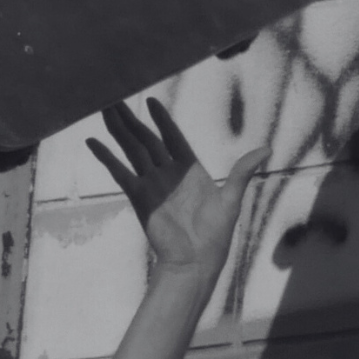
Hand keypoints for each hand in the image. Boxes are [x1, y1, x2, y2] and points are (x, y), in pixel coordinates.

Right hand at [86, 97, 266, 278]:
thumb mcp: (231, 200)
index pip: (173, 137)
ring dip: (117, 130)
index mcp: (190, 171)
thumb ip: (242, 172)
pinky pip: (120, 172)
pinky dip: (106, 157)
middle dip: (132, 119)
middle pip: (147, 139)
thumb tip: (267, 149)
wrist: (195, 262)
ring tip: (103, 108)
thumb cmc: (215, 236)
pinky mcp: (139, 197)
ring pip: (132, 150)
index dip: (162, 120)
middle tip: (117, 95)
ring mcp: (152, 184)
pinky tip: (91, 142)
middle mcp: (168, 174)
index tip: (151, 100)